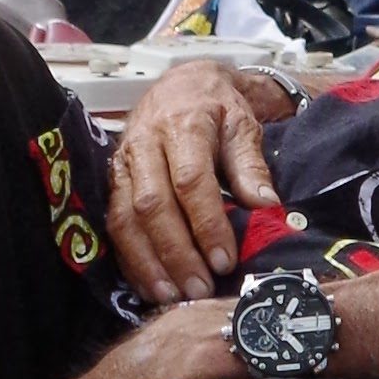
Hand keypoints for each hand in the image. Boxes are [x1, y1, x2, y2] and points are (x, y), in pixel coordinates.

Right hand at [104, 59, 288, 300]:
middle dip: (177, 252)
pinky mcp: (112, 180)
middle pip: (153, 205)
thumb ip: (251, 166)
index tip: (224, 260)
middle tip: (200, 287)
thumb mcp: (242, 125)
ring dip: (148, 262)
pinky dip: (130, 258)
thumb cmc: (216, 106)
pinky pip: (114, 223)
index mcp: (182, 125)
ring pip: (126, 218)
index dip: (206, 224)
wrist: (181, 83)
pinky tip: (149, 285)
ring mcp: (123, 163)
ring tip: (172, 295)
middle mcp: (145, 144)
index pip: (190, 181)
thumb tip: (266, 207)